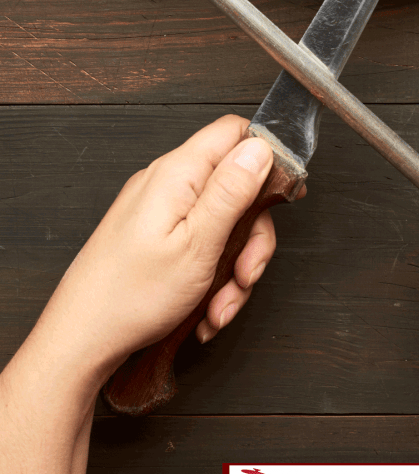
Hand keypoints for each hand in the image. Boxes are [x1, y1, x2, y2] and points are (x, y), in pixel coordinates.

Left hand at [36, 114, 277, 378]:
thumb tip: (261, 147)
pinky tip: (204, 310)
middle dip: (250, 237)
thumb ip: (232, 191)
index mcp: (178, 173)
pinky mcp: (155, 237)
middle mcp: (167, 183)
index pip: (235, 133)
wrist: (80, 340)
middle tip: (245, 273)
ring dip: (232, 269)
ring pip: (222, 225)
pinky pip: (200, 246)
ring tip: (219, 305)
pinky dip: (210, 279)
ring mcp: (160, 211)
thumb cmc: (130, 296)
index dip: (266, 159)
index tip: (282, 200)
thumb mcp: (198, 244)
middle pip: (236, 188)